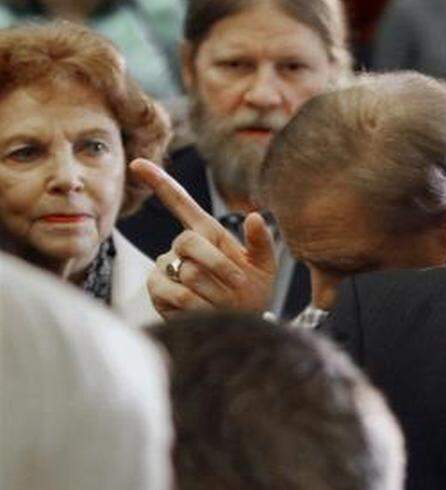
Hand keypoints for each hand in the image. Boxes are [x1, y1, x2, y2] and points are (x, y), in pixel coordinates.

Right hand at [133, 158, 276, 318]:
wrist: (239, 325)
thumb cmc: (252, 292)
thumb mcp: (264, 266)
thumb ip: (262, 242)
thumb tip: (255, 216)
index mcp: (208, 233)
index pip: (180, 202)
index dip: (160, 182)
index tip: (137, 163)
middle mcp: (182, 246)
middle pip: (189, 241)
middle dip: (220, 264)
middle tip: (239, 284)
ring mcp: (166, 266)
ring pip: (187, 271)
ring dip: (215, 290)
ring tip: (225, 302)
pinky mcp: (157, 289)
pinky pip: (176, 292)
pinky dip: (198, 305)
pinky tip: (207, 310)